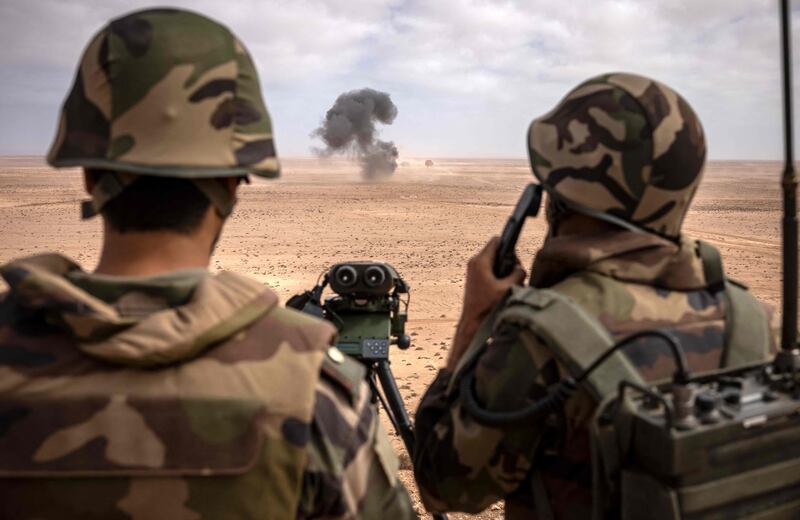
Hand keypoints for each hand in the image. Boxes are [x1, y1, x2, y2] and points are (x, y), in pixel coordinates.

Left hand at [446, 237, 525, 370]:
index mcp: (481, 261)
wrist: (472, 321)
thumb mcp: (508, 288)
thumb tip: (520, 268)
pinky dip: (498, 275)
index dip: (509, 245)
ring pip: (494, 260)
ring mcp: (473, 270)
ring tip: (509, 283)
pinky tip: (502, 287)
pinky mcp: (474, 278)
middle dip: (509, 260)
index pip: (497, 241)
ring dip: (504, 269)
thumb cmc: (487, 306)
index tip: (516, 255)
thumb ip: (518, 274)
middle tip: (514, 275)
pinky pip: (490, 269)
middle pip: (497, 251)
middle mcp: (475, 262)